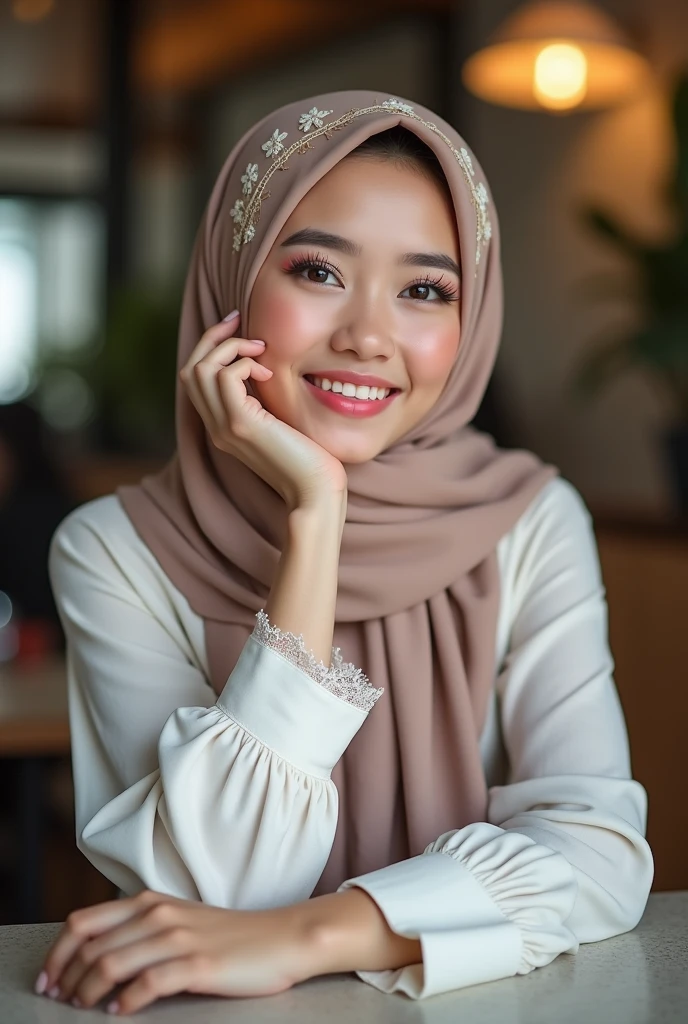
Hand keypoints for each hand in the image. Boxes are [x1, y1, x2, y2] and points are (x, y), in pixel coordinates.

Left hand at [36, 889, 317, 1014]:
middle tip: (60, 1000)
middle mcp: (158, 915)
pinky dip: (124, 1003)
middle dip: (66, 978)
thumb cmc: (229, 936)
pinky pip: (146, 985)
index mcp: (150, 902)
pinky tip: (120, 1013)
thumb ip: (142, 929)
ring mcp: (177, 939)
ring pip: (110, 965)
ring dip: (87, 993)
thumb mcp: (179, 921)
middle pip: (90, 946)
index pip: (84, 921)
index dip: (58, 952)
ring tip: (82, 1009)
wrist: (280, 937)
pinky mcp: (197, 966)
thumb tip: (99, 955)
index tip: (49, 977)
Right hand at [179, 311, 347, 509]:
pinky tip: (266, 372)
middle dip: (214, 338)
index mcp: (222, 427)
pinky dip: (243, 364)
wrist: (315, 495)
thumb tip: (267, 371)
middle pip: (191, 369)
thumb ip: (266, 403)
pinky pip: (225, 377)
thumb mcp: (281, 424)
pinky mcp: (242, 425)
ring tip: (260, 350)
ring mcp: (225, 427)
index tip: (239, 329)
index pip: (197, 379)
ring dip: (229, 348)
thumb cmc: (309, 463)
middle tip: (241, 322)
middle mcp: (216, 427)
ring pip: (200, 369)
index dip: (212, 348)